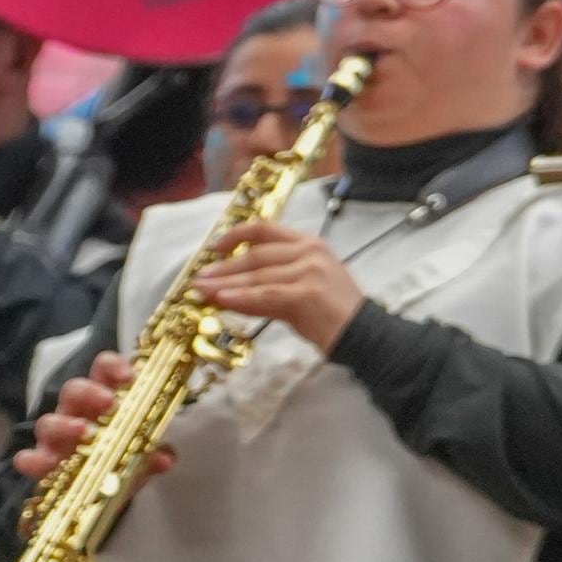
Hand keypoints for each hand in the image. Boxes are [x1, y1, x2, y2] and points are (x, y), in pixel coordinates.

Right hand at [9, 352, 170, 485]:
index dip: (113, 367)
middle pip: (73, 390)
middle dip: (88, 392)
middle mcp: (76, 412)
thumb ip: (152, 455)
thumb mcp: (141, 457)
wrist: (102, 491)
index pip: (103, 369)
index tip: (129, 377)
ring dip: (64, 424)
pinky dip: (33, 460)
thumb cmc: (121, 460)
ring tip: (84, 433)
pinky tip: (46, 466)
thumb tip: (164, 459)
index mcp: (103, 400)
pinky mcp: (42, 461)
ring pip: (48, 420)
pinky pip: (28, 457)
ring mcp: (56, 436)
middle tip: (109, 403)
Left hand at [188, 219, 364, 353]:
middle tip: (199, 279)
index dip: (235, 235)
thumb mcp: (298, 287)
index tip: (214, 248)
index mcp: (309, 243)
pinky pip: (265, 295)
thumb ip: (267, 282)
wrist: (362, 333)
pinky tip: (222, 300)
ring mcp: (310, 271)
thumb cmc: (329, 312)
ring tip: (201, 292)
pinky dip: (241, 298)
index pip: (265, 228)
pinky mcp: (307, 294)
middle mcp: (310, 252)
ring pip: (257, 276)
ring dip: (225, 285)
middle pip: (256, 256)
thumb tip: (225, 287)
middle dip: (223, 269)